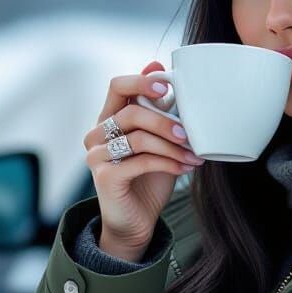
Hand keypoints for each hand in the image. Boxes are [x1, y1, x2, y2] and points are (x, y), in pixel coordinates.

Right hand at [81, 60, 203, 257]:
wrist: (137, 221)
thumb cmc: (149, 178)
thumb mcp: (160, 140)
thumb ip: (159, 111)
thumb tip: (162, 71)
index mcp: (109, 119)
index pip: (117, 86)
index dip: (141, 81)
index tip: (166, 87)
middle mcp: (97, 134)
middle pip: (131, 113)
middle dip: (165, 122)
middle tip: (189, 134)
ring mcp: (97, 155)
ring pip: (138, 139)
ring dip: (172, 147)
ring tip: (194, 155)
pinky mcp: (104, 176)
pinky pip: (140, 162)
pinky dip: (168, 163)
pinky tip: (185, 168)